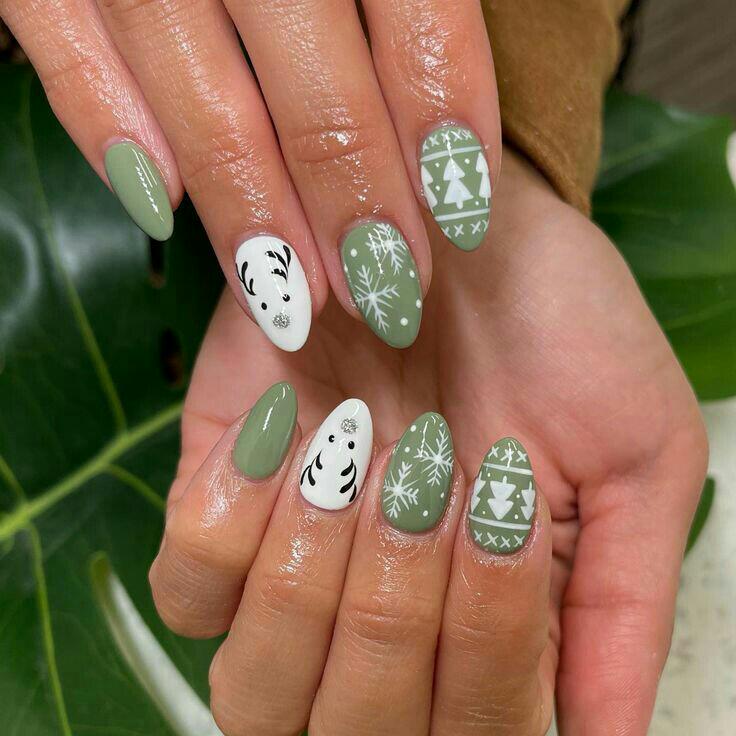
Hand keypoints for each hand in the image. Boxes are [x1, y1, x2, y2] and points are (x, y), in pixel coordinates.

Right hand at [1, 0, 499, 350]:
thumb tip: (451, 137)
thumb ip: (406, 11)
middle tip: (390, 294)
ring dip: (255, 217)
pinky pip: (70, 60)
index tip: (464, 220)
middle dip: (359, 211)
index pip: (420, 27)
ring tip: (295, 303)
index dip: (447, 135)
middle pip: (318, 95)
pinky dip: (115, 137)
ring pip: (206, 106)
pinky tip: (162, 211)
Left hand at [151, 149, 707, 734]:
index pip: (466, 735)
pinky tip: (286, 435)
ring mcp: (287, 561)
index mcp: (484, 620)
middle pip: (348, 733)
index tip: (502, 507)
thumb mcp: (636, 455)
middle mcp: (380, 613)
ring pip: (255, 688)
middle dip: (398, 613)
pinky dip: (231, 526)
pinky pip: (186, 586)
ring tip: (356, 451)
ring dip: (314, 576)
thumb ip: (623, 609)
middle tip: (429, 470)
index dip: (484, 657)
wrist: (460, 218)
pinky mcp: (215, 494)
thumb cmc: (561, 325)